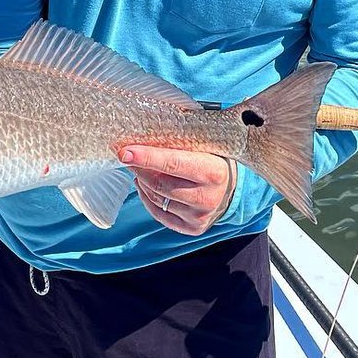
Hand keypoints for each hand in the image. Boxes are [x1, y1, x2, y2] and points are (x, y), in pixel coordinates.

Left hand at [120, 145, 236, 235]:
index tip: (124, 151)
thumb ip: (179, 139)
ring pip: (156, 198)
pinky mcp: (192, 228)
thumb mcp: (205, 146)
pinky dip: (147, 197)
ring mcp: (199, 216)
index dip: (146, 157)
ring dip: (142, 182)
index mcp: (213, 172)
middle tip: (127, 155)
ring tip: (140, 168)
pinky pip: (158, 213)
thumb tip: (145, 130)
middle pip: (159, 184)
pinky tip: (146, 185)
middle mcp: (207, 197)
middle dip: (139, 168)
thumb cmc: (213, 160)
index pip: (173, 163)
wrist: (232, 188)